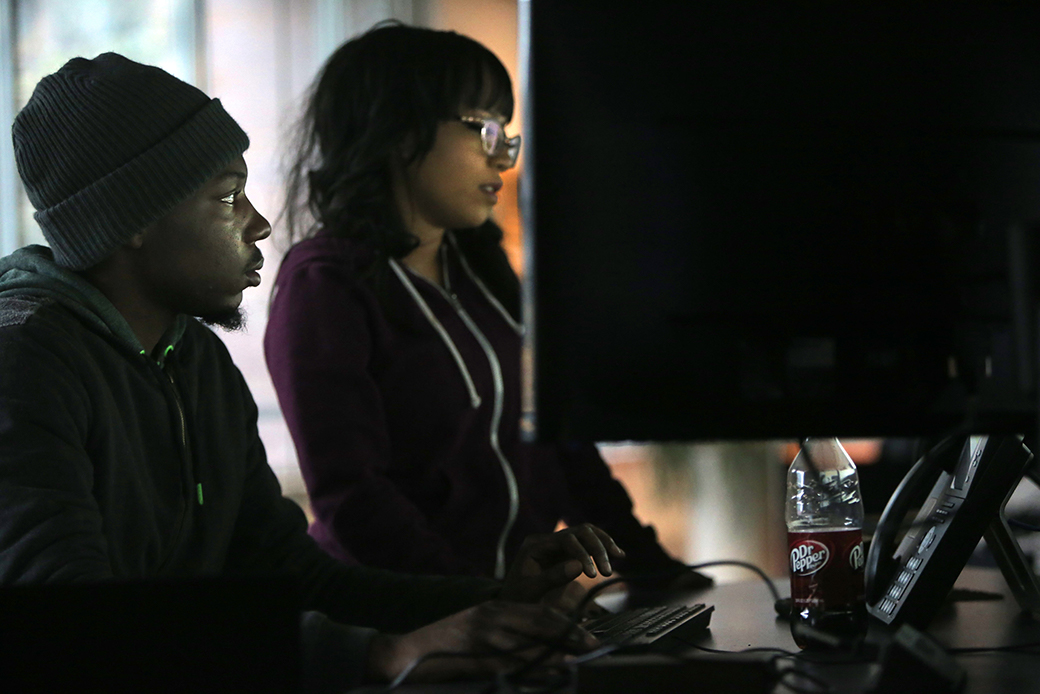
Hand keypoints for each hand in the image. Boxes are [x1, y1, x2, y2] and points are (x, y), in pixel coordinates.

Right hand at [366, 600, 597, 682]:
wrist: (409, 654)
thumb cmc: (446, 644)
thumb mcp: (477, 628)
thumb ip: (503, 631)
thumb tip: (538, 646)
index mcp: (495, 609)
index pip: (539, 612)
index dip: (567, 622)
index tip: (588, 632)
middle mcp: (494, 618)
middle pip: (543, 624)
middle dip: (571, 635)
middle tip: (593, 645)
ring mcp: (487, 639)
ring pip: (533, 645)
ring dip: (559, 653)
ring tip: (580, 660)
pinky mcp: (479, 660)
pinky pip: (516, 665)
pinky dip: (537, 669)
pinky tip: (553, 672)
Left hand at [499, 523, 624, 604]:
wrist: (512, 604)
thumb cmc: (517, 599)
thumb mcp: (530, 591)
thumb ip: (552, 578)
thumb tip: (579, 566)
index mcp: (535, 545)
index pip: (565, 539)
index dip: (582, 553)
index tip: (592, 574)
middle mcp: (547, 540)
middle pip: (579, 532)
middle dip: (596, 548)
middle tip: (606, 571)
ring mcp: (557, 545)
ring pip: (586, 533)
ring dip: (603, 544)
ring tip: (619, 557)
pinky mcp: (566, 553)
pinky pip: (588, 544)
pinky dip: (602, 547)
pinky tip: (618, 554)